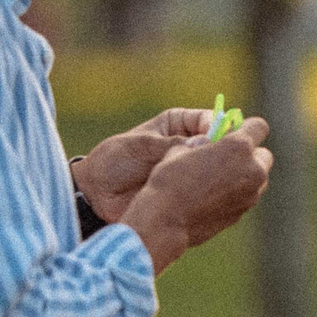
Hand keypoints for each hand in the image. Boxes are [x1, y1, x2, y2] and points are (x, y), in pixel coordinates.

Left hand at [73, 107, 211, 222]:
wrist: (97, 194)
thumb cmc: (114, 160)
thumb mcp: (140, 145)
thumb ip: (169, 144)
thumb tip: (202, 142)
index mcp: (179, 124)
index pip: (208, 120)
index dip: (217, 127)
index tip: (216, 138)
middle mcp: (189, 144)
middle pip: (216, 145)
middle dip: (220, 152)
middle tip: (219, 161)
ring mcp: (191, 170)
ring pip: (213, 170)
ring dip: (214, 174)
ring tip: (211, 180)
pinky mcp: (189, 192)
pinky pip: (204, 192)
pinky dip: (208, 194)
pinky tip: (207, 196)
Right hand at [122, 118, 272, 271]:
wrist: (166, 221)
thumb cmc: (168, 181)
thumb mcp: (180, 149)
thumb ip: (202, 143)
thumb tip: (207, 142)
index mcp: (238, 147)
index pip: (258, 127)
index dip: (246, 127)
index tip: (232, 132)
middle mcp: (252, 170)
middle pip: (263, 155)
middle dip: (249, 154)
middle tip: (226, 157)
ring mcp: (251, 194)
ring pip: (259, 178)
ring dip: (246, 174)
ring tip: (220, 178)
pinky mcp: (243, 212)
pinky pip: (247, 196)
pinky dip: (237, 193)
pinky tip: (214, 196)